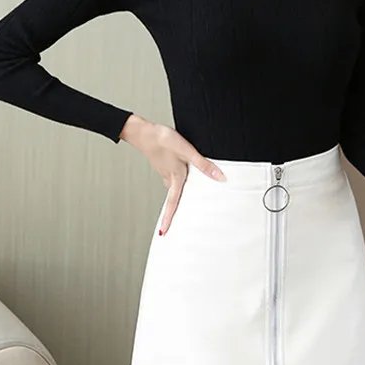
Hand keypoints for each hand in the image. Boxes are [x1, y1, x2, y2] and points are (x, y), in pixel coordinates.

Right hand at [121, 117, 226, 234]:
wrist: (144, 131)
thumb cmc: (163, 140)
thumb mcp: (187, 151)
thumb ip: (204, 165)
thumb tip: (219, 178)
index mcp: (174, 179)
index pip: (172, 204)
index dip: (168, 219)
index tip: (163, 233)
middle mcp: (168, 178)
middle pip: (173, 198)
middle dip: (174, 211)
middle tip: (175, 224)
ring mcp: (165, 171)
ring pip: (174, 187)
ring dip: (178, 195)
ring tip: (188, 201)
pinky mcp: (164, 163)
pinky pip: (173, 177)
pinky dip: (179, 181)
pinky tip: (185, 175)